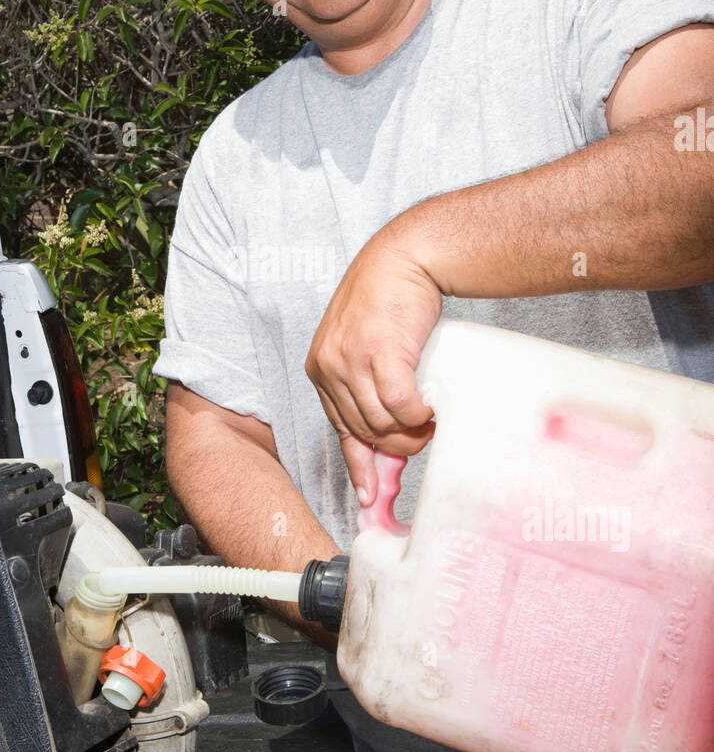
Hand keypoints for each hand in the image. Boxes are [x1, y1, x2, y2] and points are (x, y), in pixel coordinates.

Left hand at [304, 218, 442, 504]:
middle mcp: (328, 367)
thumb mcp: (363, 341)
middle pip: (362, 430)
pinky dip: (418, 414)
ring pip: (381, 422)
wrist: (406, 258)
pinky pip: (399, 404)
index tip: (368, 493)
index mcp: (321, 368)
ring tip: (430, 424)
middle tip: (422, 439)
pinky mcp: (379, 353)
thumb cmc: (391, 299)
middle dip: (395, 445)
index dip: (357, 462)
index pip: (338, 427)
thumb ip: (365, 381)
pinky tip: (431, 409)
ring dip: (410, 432)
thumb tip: (385, 428)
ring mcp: (351, 360)